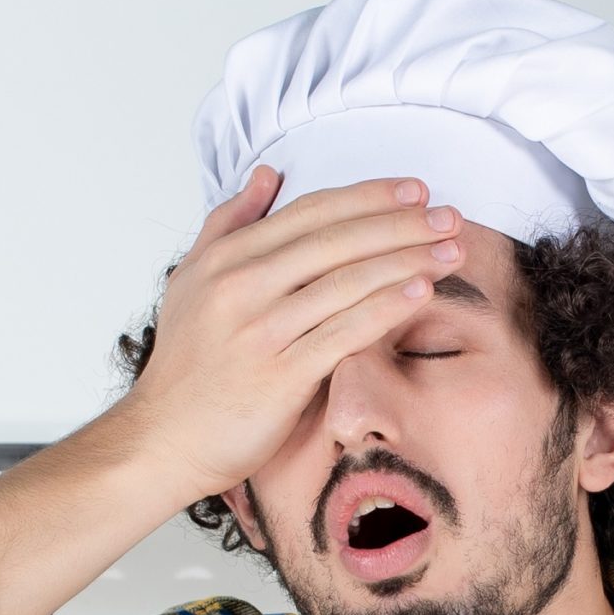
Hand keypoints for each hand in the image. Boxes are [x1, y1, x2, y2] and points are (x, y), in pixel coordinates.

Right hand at [128, 168, 466, 497]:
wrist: (163, 440)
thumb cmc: (185, 366)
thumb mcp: (190, 280)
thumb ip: (229, 223)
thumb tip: (266, 175)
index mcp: (226, 259)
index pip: (310, 213)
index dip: (368, 197)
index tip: (414, 190)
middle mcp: (241, 286)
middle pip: (336, 240)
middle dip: (401, 223)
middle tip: (449, 216)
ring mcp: (260, 330)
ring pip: (346, 281)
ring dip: (406, 261)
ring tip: (450, 251)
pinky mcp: (279, 375)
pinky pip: (343, 333)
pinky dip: (384, 309)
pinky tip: (420, 293)